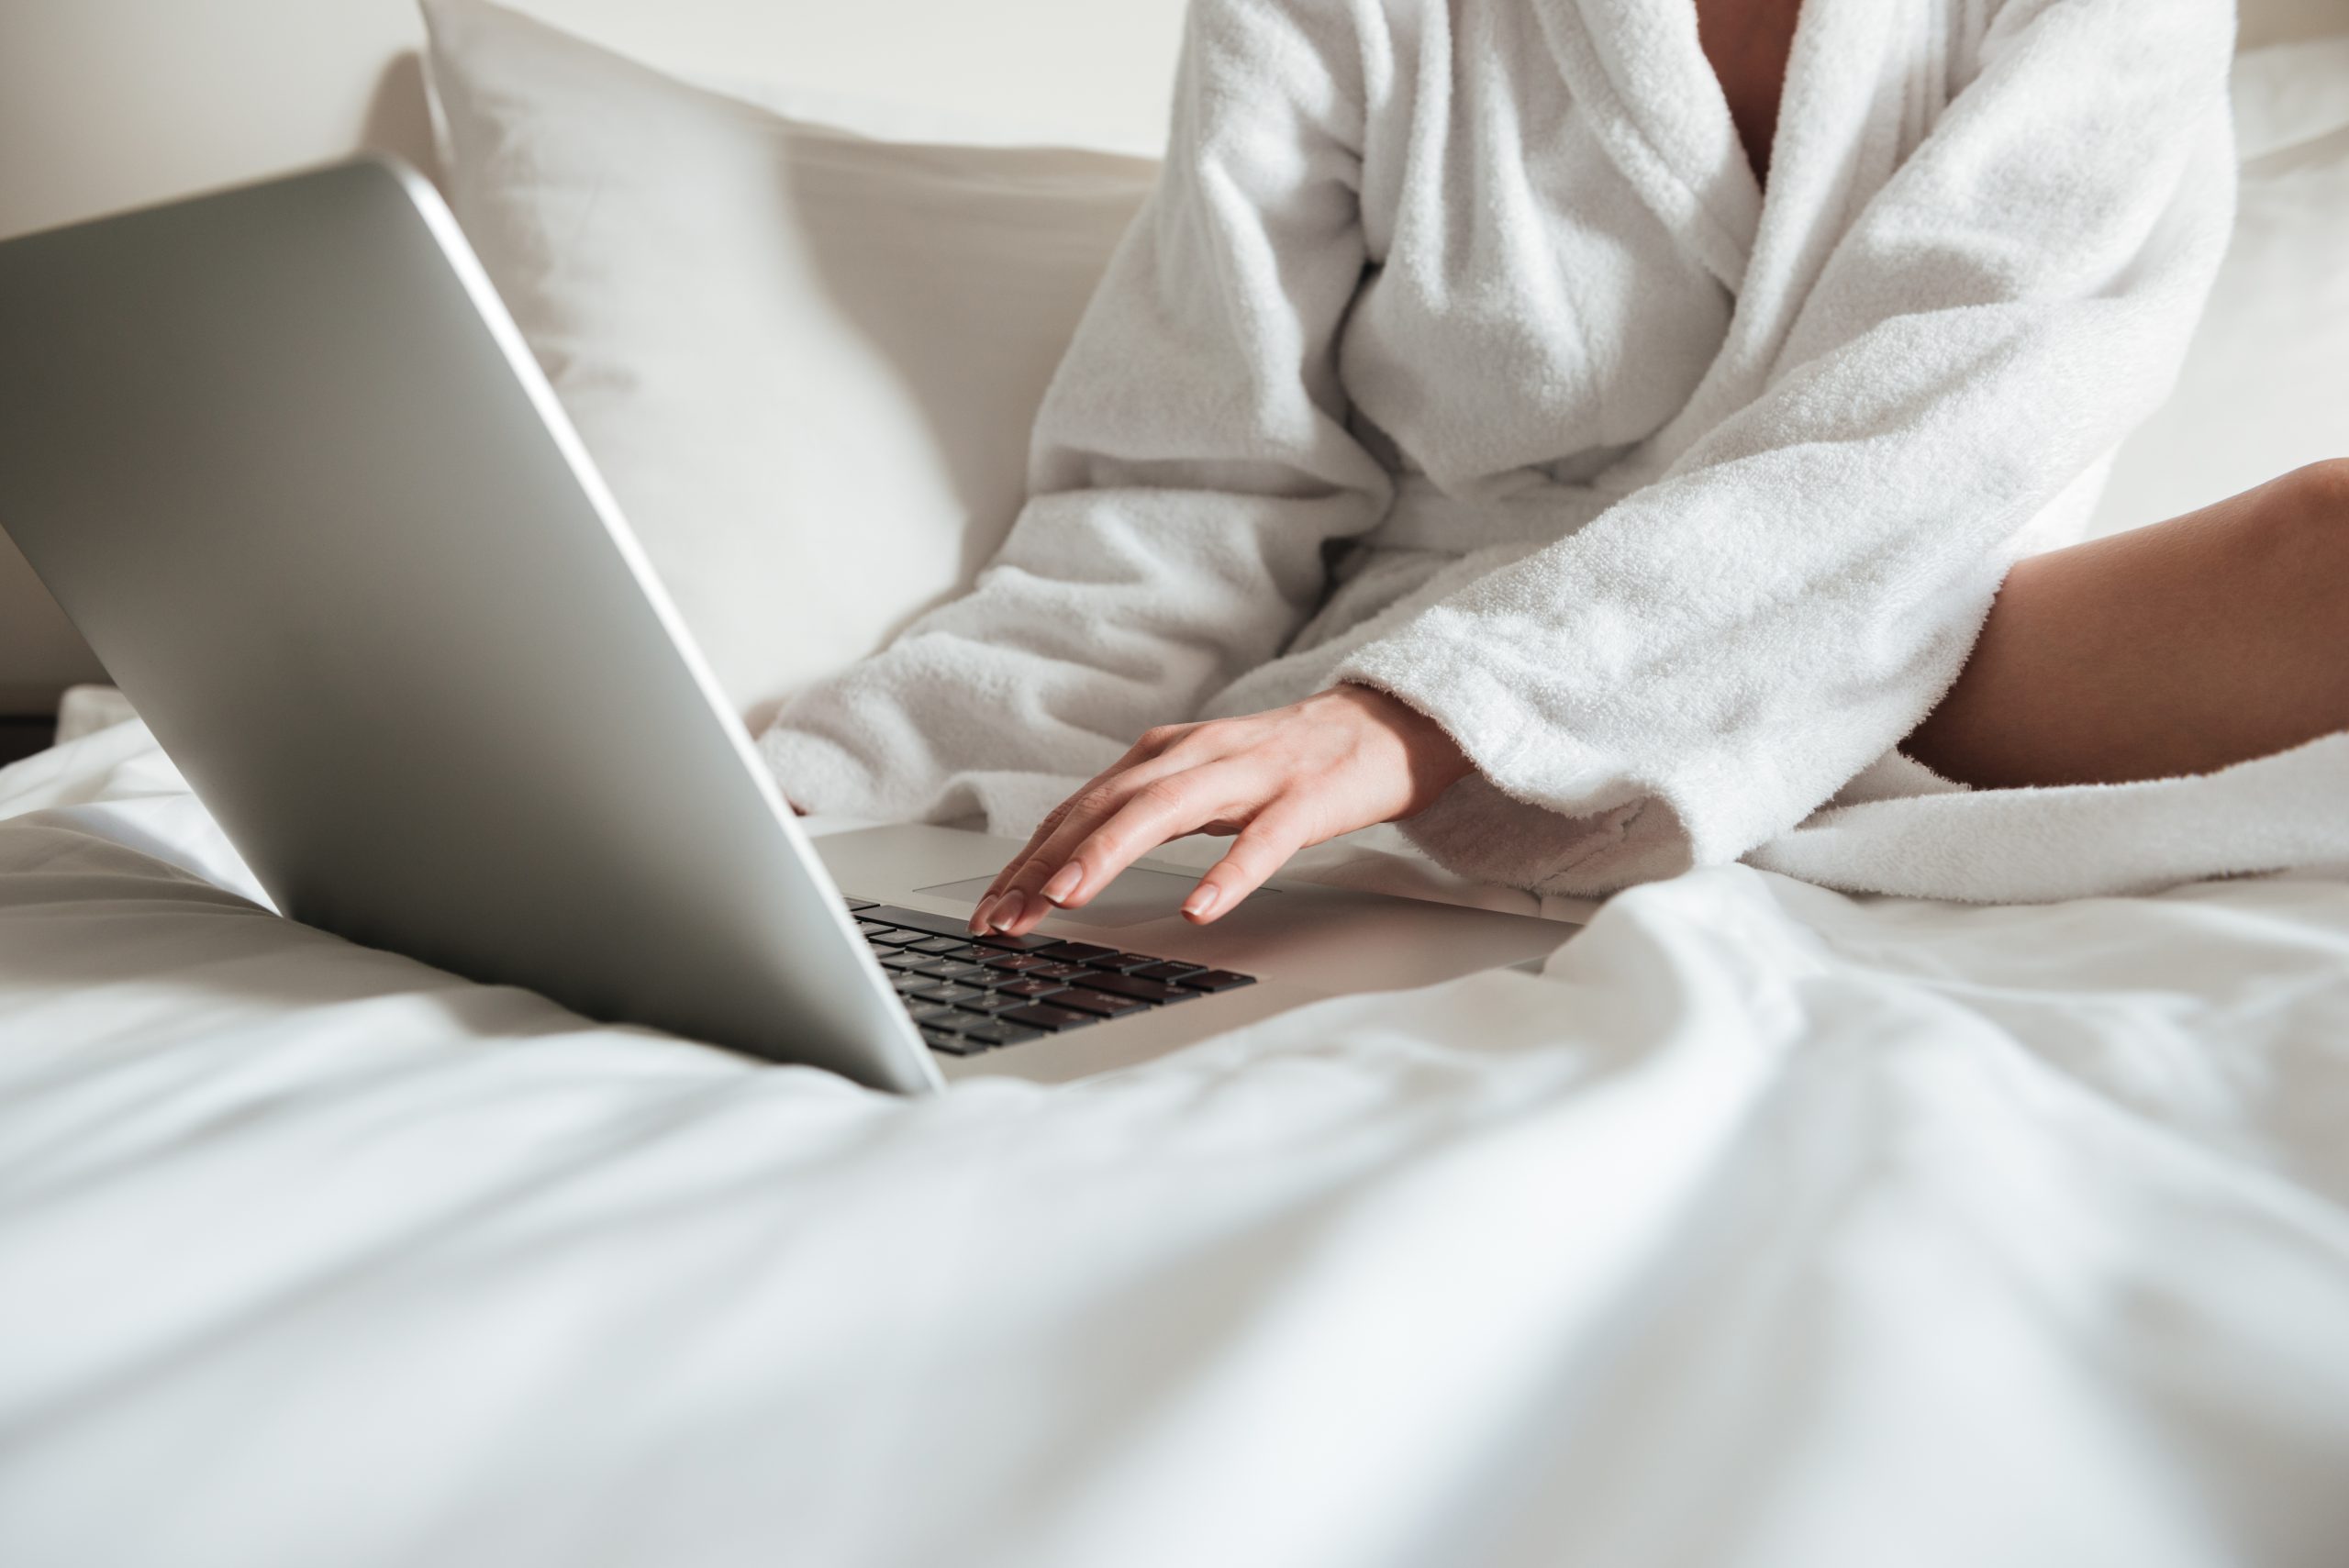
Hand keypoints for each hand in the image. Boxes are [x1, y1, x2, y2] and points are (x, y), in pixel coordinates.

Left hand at [969, 683, 1472, 935]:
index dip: (1026, 859)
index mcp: (1162, 755)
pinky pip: (1261, 841)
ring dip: (1105, 854)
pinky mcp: (1304, 799)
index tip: (989, 910)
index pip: (1077, 809)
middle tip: (1005, 918)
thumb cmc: (1285, 764)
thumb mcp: (1199, 780)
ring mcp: (1249, 775)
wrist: (1381, 726)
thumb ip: (1142, 810)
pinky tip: (1198, 908)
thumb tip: (1067, 861)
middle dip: (1044, 863)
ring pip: (1163, 811)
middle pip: (1102, 807)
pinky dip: (1226, 874)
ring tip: (1066, 899)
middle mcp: (1194, 756)